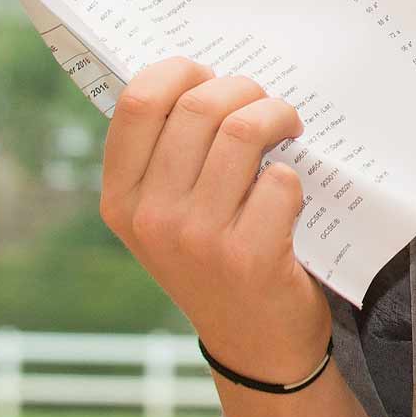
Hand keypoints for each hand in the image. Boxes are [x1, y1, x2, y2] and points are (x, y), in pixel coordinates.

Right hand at [99, 56, 331, 385]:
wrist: (255, 345)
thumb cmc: (215, 260)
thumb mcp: (168, 215)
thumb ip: (169, 154)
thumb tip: (201, 75)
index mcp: (121, 198)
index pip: (138, 101)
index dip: (181, 71)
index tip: (210, 74)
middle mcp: (151, 218)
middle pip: (200, 106)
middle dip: (245, 89)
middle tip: (265, 105)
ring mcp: (198, 239)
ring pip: (243, 132)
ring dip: (278, 117)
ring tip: (288, 129)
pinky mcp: (249, 257)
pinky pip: (281, 179)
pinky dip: (295, 176)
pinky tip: (290, 195)